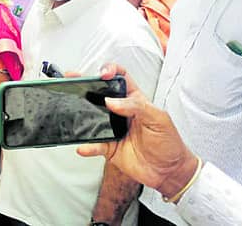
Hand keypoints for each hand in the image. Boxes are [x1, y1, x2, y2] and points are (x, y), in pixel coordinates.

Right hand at [76, 64, 198, 198]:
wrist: (169, 171)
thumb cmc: (169, 143)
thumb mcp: (159, 119)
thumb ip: (137, 106)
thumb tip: (112, 101)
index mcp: (135, 100)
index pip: (121, 78)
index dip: (111, 70)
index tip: (104, 74)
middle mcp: (121, 112)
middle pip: (99, 93)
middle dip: (84, 83)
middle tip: (73, 79)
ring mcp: (112, 129)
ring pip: (91, 117)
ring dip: (80, 112)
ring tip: (71, 108)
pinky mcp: (109, 147)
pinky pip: (94, 144)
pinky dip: (87, 146)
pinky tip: (84, 146)